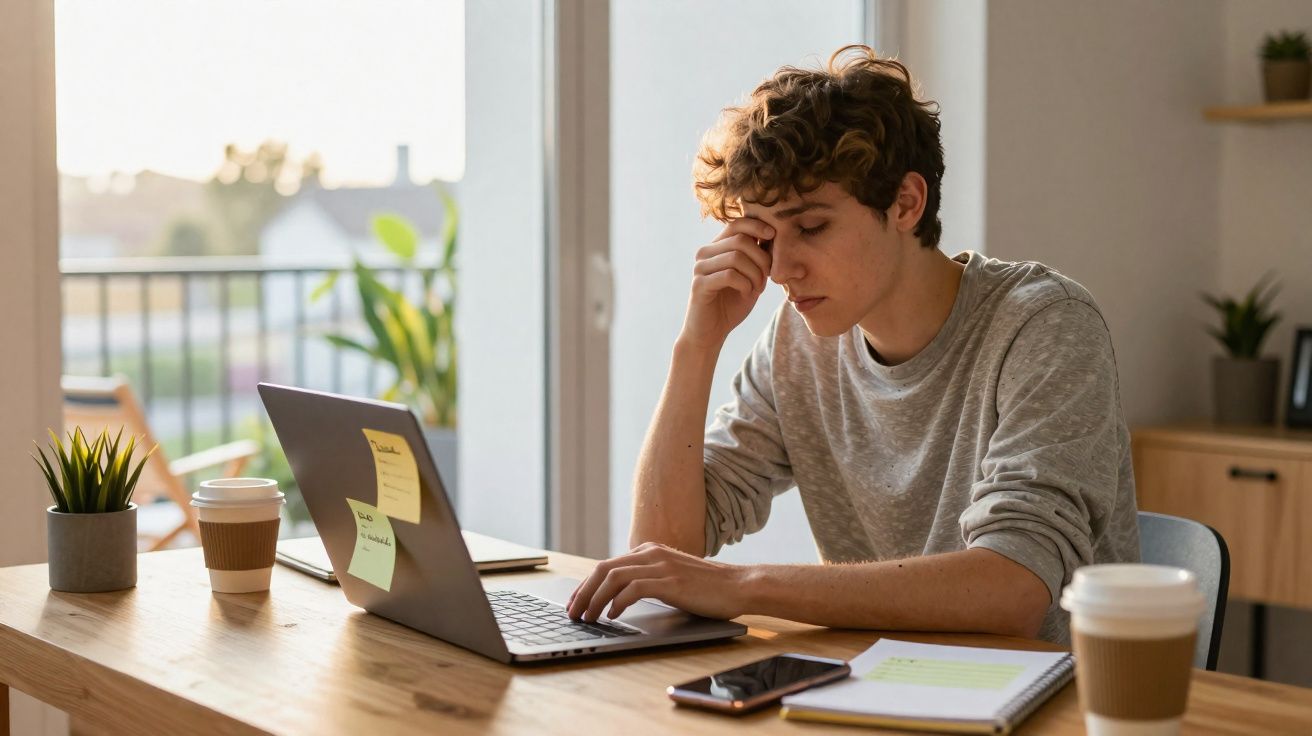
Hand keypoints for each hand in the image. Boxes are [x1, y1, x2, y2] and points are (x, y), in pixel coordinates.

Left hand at [566, 542, 750, 621]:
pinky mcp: (669, 580)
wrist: (739, 585)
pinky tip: (613, 615)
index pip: (607, 565)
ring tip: (587, 617)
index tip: (575, 603)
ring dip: (594, 599)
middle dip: (583, 592)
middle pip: (603, 569)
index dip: (586, 585)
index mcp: (650, 550)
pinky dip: (617, 602)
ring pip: (613, 577)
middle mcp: (651, 553)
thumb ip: (648, 580)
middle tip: (572, 613)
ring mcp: (660, 565)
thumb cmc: (707, 588)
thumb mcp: (672, 578)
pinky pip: (633, 589)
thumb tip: (619, 598)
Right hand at [679, 217, 774, 350]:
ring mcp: (700, 268)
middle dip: (761, 259)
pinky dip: (745, 284)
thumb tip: (774, 234)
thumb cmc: (733, 303)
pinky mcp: (700, 285)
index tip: (773, 235)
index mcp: (716, 247)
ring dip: (755, 274)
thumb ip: (758, 256)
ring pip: (736, 257)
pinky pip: (729, 275)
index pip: (736, 224)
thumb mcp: (751, 276)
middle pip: (740, 240)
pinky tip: (746, 294)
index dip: (757, 226)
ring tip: (757, 289)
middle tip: (766, 279)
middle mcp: (705, 253)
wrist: (711, 332)